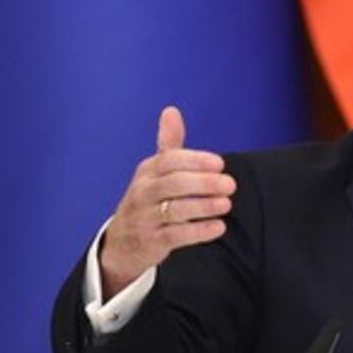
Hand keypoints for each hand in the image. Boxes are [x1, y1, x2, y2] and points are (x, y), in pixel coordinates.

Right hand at [99, 106, 235, 297]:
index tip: (220, 164)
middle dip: (204, 183)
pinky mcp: (151, 242)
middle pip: (174, 184)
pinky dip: (198, 231)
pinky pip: (175, 236)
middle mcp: (143, 192)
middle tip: (230, 184)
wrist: (122, 242)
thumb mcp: (155, 171)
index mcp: (147, 171)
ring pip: (175, 210)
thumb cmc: (148, 199)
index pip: (170, 160)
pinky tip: (218, 226)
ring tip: (226, 204)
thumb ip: (169, 144)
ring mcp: (144, 218)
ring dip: (203, 206)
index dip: (196, 161)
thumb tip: (171, 110)